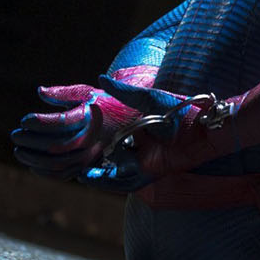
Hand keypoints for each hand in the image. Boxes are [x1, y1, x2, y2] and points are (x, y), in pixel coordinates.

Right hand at [10, 77, 227, 191]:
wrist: (206, 127)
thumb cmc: (180, 109)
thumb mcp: (148, 98)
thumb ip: (124, 92)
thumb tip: (101, 78)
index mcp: (127, 130)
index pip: (96, 139)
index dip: (76, 141)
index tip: (57, 138)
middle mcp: (130, 148)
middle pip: (97, 159)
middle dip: (75, 162)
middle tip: (52, 159)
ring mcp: (138, 162)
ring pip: (106, 173)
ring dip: (89, 174)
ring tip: (72, 171)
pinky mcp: (148, 172)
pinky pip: (123, 181)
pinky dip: (106, 180)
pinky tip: (90, 176)